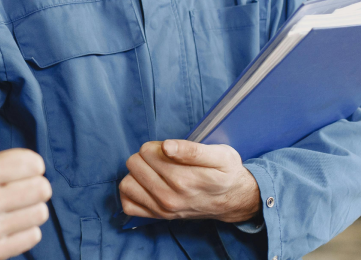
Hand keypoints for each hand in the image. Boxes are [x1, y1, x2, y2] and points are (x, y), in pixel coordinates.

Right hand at [0, 76, 51, 259]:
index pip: (35, 164)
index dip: (27, 162)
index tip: (11, 166)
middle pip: (42, 189)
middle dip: (33, 184)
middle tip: (14, 184)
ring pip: (41, 213)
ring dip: (31, 206)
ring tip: (12, 202)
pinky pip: (33, 236)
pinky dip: (25, 228)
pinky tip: (8, 220)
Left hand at [119, 139, 259, 222]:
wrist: (233, 200)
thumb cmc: (226, 173)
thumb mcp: (221, 155)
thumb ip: (192, 150)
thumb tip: (166, 146)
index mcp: (184, 179)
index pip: (148, 151)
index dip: (157, 145)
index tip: (171, 150)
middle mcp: (170, 197)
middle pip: (135, 163)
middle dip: (147, 156)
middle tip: (164, 160)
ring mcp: (162, 209)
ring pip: (127, 183)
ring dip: (137, 174)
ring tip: (154, 171)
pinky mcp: (158, 216)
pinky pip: (128, 205)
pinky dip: (133, 192)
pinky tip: (145, 185)